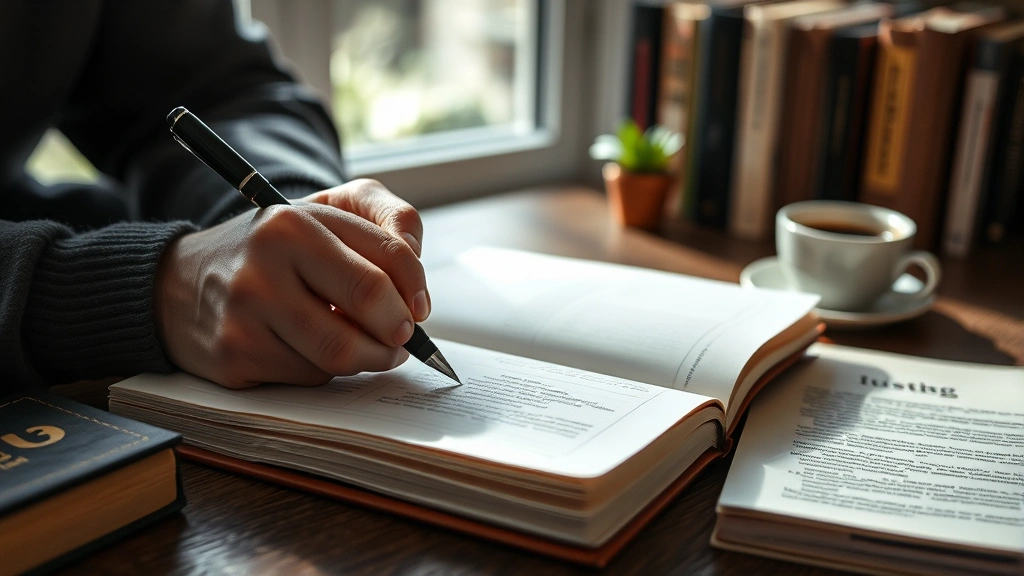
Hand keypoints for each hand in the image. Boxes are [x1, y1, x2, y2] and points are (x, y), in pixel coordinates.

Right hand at [155, 180, 428, 388]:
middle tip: (402, 335)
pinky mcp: (236, 354)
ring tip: (370, 348)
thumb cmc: (272, 249)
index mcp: (296, 220)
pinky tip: (310, 349)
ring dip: (370, 357)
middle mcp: (267, 260)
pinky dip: (324, 370)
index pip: (391, 257)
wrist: (181, 282)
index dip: (417, 289)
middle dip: (400, 328)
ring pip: (343, 352)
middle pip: (371, 303)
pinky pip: (310, 376)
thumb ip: (387, 222)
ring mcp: (247, 310)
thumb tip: (418, 286)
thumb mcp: (326, 212)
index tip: (420, 307)